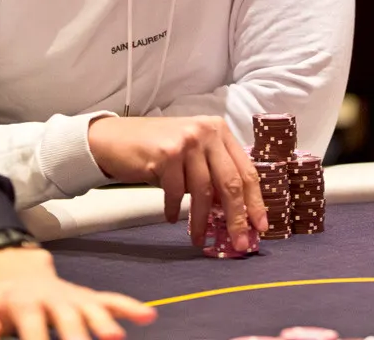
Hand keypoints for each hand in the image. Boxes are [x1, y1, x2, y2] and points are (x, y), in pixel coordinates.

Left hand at [0, 246, 155, 339]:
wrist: (18, 272)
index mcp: (23, 301)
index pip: (31, 320)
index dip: (36, 338)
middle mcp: (53, 297)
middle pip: (68, 317)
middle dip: (77, 337)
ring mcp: (73, 297)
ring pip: (93, 308)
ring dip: (106, 323)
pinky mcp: (88, 298)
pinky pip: (110, 300)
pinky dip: (128, 306)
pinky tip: (148, 316)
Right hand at [87, 116, 267, 251]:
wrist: (114, 138)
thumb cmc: (155, 148)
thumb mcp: (192, 154)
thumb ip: (213, 172)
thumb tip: (235, 212)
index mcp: (219, 130)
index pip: (246, 170)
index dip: (255, 201)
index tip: (259, 226)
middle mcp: (206, 131)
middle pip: (231, 182)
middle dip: (237, 217)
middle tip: (239, 242)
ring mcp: (187, 141)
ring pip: (204, 192)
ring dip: (201, 220)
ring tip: (197, 237)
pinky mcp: (167, 153)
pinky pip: (177, 192)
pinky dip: (174, 209)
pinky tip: (170, 216)